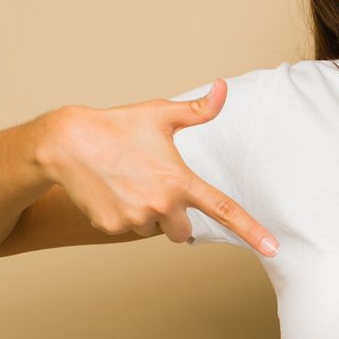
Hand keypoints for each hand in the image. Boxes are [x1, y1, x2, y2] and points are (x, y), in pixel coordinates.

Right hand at [34, 79, 278, 255]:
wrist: (66, 143)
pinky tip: (110, 191)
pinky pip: (128, 230)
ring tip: (127, 184)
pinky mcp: (111, 228)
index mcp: (179, 181)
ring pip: (154, 230)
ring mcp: (134, 220)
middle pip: (184, 232)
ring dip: (148, 215)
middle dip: (176, 218)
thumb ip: (198, 110)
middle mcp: (160, 205)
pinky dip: (123, 215)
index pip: (224, 210)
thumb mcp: (160, 114)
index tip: (273, 249)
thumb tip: (223, 89)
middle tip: (154, 188)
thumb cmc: (117, 125)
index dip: (252, 231)